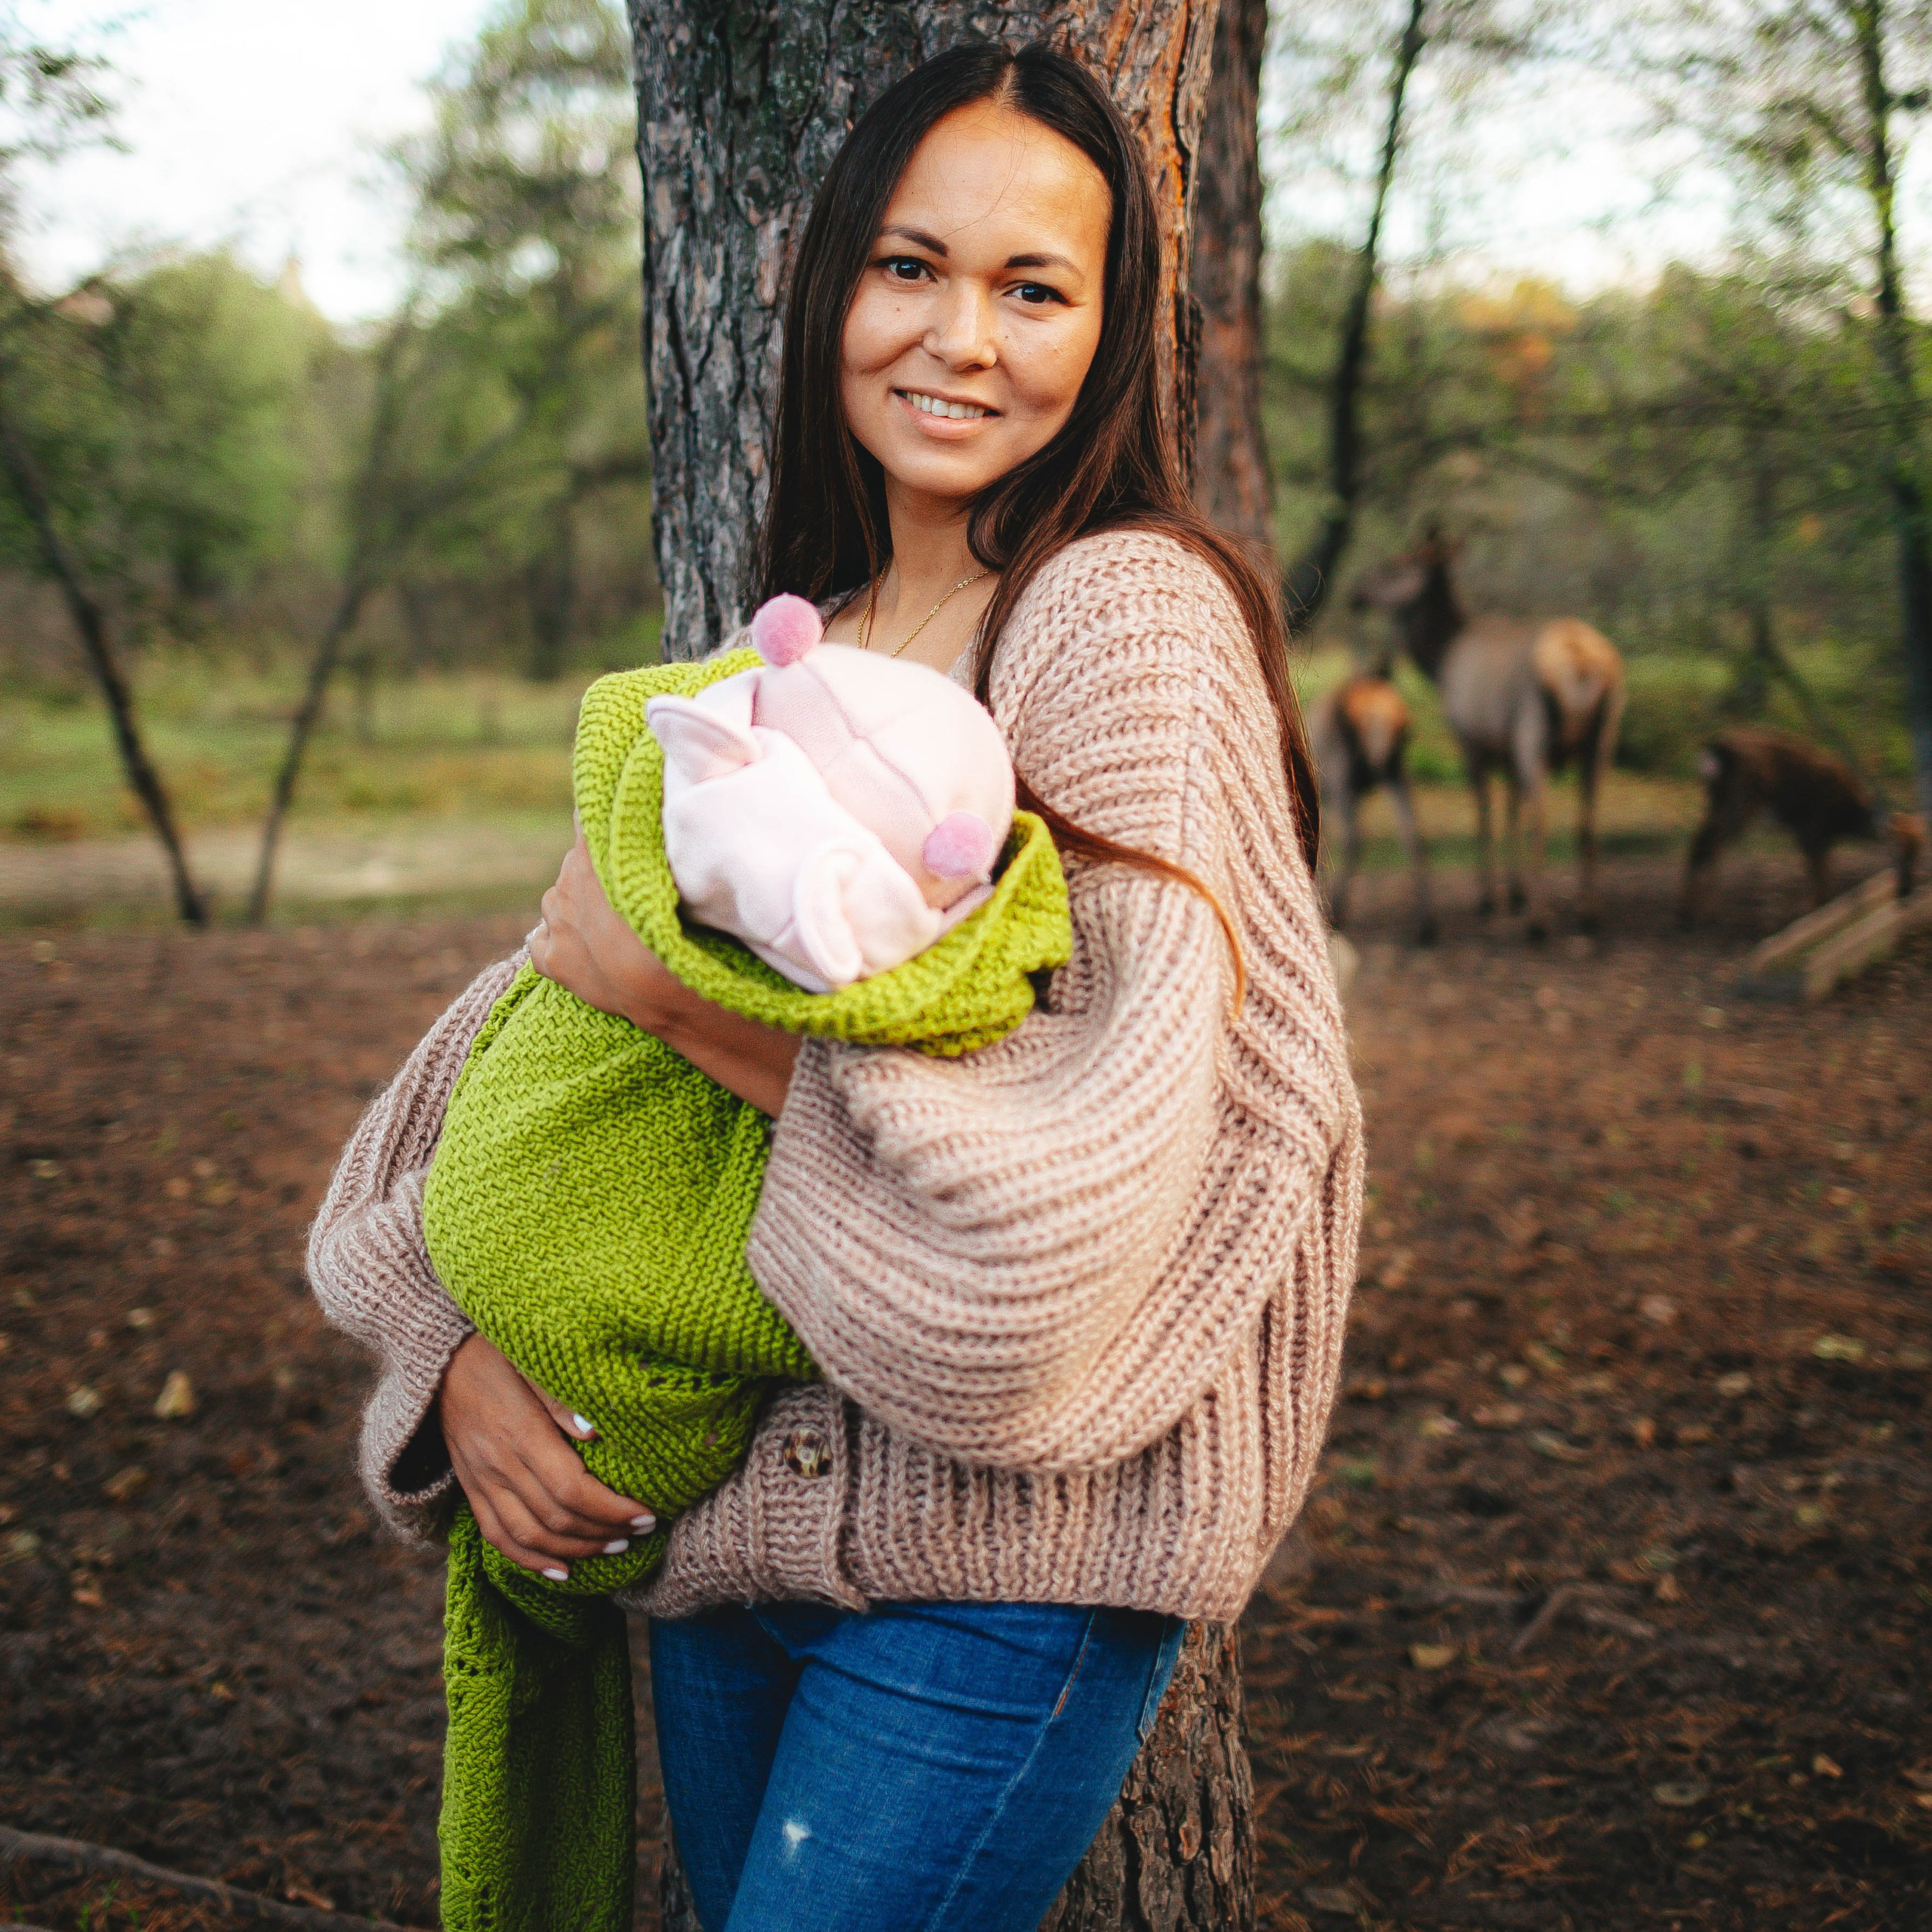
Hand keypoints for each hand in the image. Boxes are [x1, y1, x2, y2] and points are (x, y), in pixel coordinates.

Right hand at [438, 1331, 653, 1577]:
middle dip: (603, 1531)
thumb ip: (561, 1400)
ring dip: (574, 1549)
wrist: (439, 1361)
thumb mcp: (532, 1364)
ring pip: (528, 1535)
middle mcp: (498, 1465)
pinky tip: (561, 1570)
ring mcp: (481, 1481)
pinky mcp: (471, 1489)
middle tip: (640, 1532)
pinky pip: (496, 1536)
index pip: (572, 1489)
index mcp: (520, 1434)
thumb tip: (595, 1432)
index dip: (611, 1509)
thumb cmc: (496, 1354)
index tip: (646, 1514)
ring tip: (613, 1547)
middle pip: (556, 1517)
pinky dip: (529, 1560)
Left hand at [529, 826, 689, 1032]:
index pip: (584, 820)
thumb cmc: (677, 926)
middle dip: (594, 877)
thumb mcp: (669, 871)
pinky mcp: (551, 959)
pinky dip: (556, 942)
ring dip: (575, 910)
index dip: (598, 826)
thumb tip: (651, 812)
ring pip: (556, 903)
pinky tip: (577, 950)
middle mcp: (566, 882)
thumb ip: (646, 844)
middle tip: (625, 895)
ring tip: (606, 928)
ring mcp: (556, 922)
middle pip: (574, 866)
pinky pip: (540, 941)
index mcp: (591, 853)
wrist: (659, 982)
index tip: (612, 830)